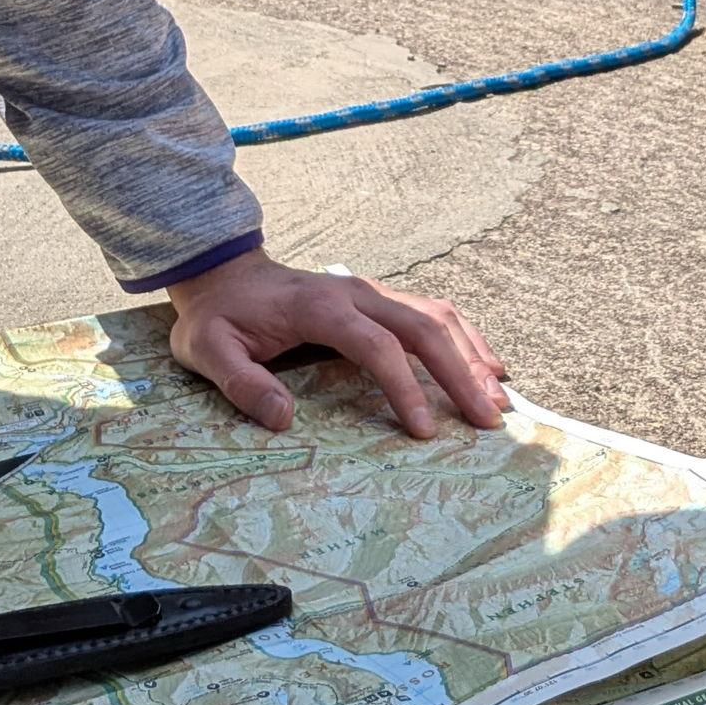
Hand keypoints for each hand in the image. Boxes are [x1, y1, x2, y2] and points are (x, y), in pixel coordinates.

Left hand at [167, 251, 509, 438]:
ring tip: (498, 397)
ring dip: (471, 354)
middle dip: (460, 372)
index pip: (376, 345)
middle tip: (487, 420)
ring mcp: (371, 292)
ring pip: (436, 315)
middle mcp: (356, 293)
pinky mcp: (377, 300)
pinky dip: (464, 337)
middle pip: (423, 326)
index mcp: (320, 307)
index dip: (404, 386)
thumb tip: (284, 419)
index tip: (424, 431)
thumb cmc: (217, 318)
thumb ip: (241, 383)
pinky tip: (486, 364)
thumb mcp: (206, 351)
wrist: (224, 273)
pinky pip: (431, 312)